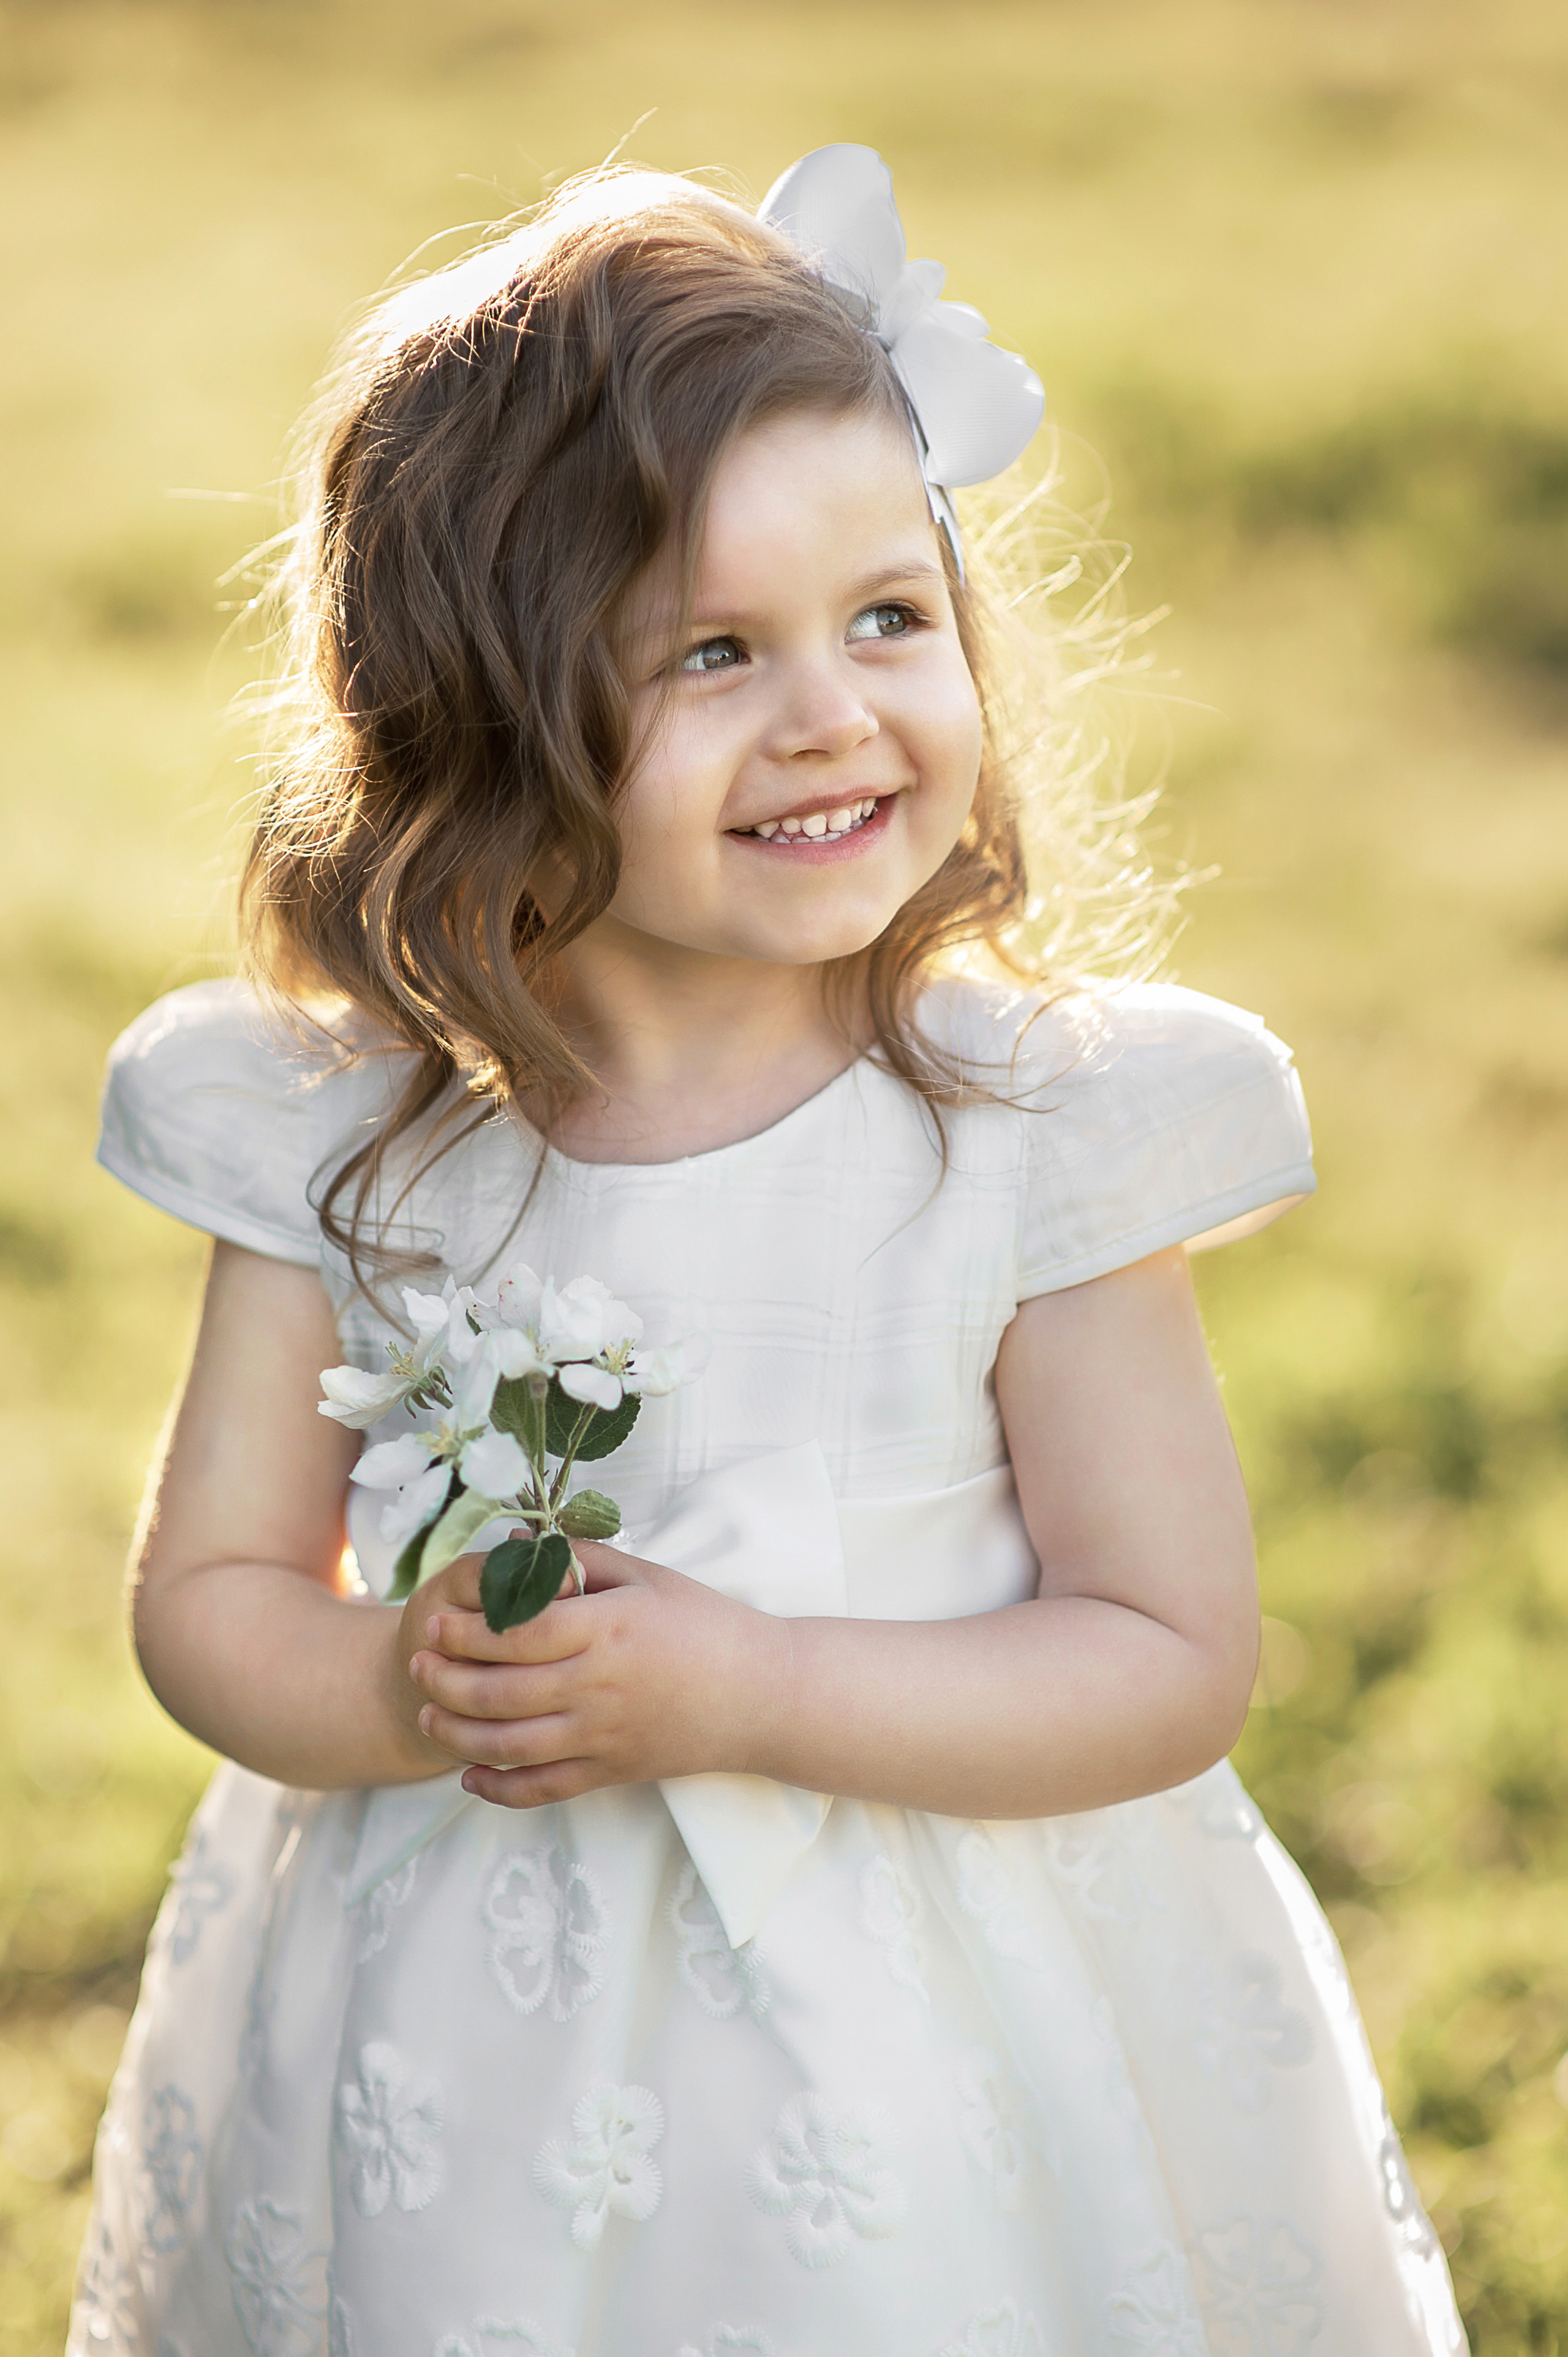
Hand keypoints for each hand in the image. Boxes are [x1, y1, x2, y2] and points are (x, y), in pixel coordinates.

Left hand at [404, 1541, 788, 1807]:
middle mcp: (599, 1686)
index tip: (432, 1622)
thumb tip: (513, 1543)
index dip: (465, 1631)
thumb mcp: (647, 1577)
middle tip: (416, 1665)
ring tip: (428, 1714)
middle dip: (446, 1680)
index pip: (517, 1633)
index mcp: (607, 1629)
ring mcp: (604, 1736)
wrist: (762, 1695)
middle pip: (500, 1690)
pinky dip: (499, 1790)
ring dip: (458, 1734)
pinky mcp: (612, 1772)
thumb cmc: (706, 1625)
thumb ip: (579, 1559)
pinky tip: (469, 1778)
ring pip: (510, 1746)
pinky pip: (543, 1789)